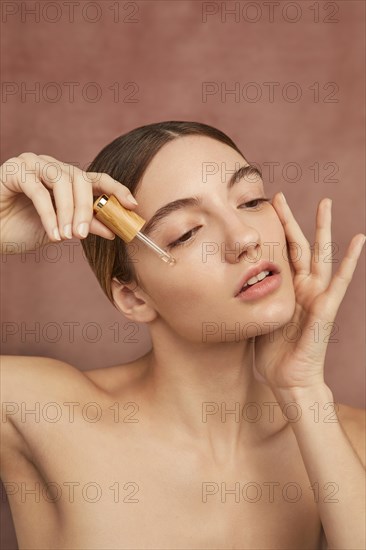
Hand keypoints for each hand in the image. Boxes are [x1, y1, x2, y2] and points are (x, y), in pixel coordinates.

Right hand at [0, 153, 138, 251]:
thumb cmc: (23, 228)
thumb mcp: (62, 229)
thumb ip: (85, 224)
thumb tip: (113, 229)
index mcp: (66, 178)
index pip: (97, 179)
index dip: (117, 189)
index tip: (132, 204)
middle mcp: (51, 166)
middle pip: (80, 178)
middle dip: (85, 208)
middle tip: (83, 234)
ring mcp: (32, 164)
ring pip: (61, 181)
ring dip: (68, 211)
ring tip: (68, 236)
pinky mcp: (14, 170)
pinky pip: (38, 190)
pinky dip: (49, 214)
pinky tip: (53, 234)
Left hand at [254, 192, 364, 391]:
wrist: (287, 379)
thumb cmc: (272, 353)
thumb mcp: (256, 318)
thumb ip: (250, 299)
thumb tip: (229, 285)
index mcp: (286, 289)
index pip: (279, 253)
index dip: (272, 232)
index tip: (261, 210)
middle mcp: (302, 288)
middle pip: (297, 246)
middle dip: (288, 221)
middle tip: (279, 196)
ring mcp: (316, 296)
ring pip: (320, 255)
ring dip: (323, 229)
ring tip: (326, 203)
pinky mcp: (326, 308)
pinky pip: (340, 281)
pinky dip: (350, 260)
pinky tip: (358, 240)